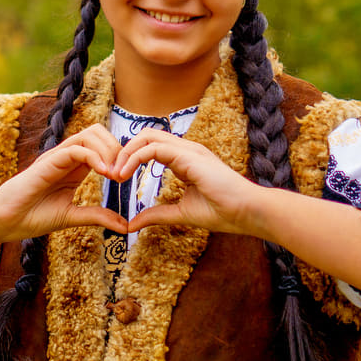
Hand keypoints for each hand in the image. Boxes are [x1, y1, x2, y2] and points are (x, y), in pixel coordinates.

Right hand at [0, 124, 128, 240]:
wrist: (5, 221)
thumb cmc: (32, 217)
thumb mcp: (72, 216)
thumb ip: (97, 216)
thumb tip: (125, 226)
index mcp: (74, 167)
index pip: (101, 145)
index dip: (118, 156)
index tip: (124, 179)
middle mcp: (66, 157)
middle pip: (98, 132)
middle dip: (116, 148)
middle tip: (121, 175)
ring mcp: (57, 157)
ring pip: (89, 134)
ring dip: (108, 150)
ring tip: (114, 175)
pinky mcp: (48, 162)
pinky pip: (75, 148)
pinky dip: (94, 157)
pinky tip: (103, 173)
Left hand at [113, 128, 274, 236]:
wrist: (249, 212)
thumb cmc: (225, 212)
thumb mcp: (181, 213)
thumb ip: (157, 215)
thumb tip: (132, 224)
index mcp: (185, 160)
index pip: (151, 147)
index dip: (131, 158)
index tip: (117, 177)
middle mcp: (186, 150)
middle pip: (146, 136)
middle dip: (124, 151)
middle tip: (111, 173)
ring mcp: (189, 150)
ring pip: (148, 136)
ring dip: (126, 153)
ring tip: (115, 174)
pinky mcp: (189, 156)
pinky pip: (154, 148)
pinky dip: (134, 157)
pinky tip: (125, 174)